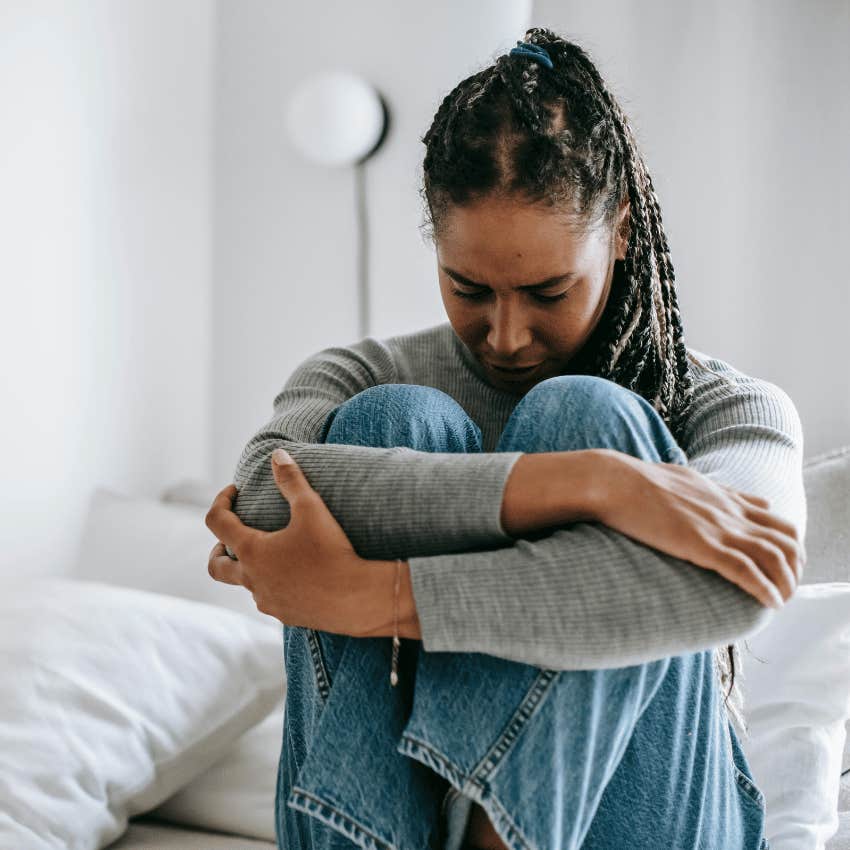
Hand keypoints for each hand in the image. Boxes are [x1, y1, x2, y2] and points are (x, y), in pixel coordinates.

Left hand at [205, 448, 368, 632]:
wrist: (357, 598)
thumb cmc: (331, 551)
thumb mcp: (312, 508)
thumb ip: (291, 479)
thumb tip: (277, 454)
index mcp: (252, 551)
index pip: (217, 522)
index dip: (221, 501)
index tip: (235, 491)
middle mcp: (252, 579)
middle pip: (216, 566)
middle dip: (219, 548)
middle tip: (232, 536)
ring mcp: (267, 600)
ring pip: (246, 583)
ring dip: (251, 567)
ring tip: (273, 553)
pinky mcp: (286, 615)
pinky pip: (270, 598)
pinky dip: (273, 584)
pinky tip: (295, 575)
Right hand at [592, 450, 805, 608]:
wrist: (614, 481)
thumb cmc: (637, 481)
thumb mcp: (682, 478)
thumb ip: (708, 490)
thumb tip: (725, 494)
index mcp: (724, 497)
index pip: (776, 519)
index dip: (787, 546)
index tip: (781, 566)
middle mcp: (729, 511)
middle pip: (787, 539)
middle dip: (795, 566)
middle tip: (787, 586)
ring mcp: (718, 528)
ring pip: (775, 556)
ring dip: (786, 582)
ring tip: (782, 600)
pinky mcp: (702, 544)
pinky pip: (746, 570)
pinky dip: (765, 589)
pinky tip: (771, 603)